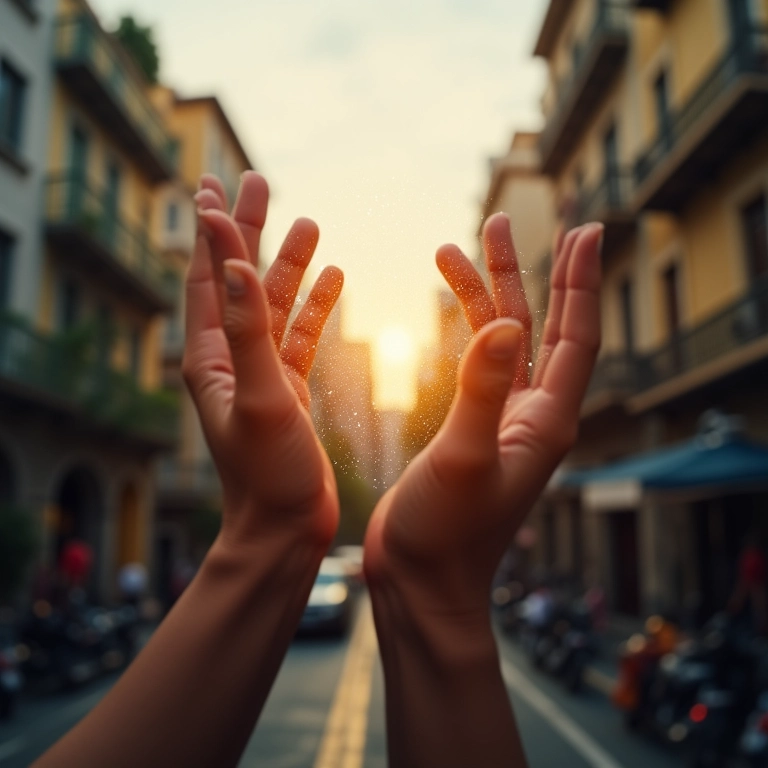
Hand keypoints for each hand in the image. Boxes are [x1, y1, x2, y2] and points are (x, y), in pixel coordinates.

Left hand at [184, 172, 343, 550]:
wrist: (286, 529)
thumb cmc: (267, 475)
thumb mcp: (259, 398)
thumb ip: (247, 330)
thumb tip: (234, 262)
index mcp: (211, 357)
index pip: (207, 277)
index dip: (211, 230)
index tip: (215, 185)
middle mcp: (230, 359)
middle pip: (239, 278)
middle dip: (249, 230)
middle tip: (259, 182)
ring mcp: (261, 372)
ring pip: (275, 303)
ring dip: (290, 262)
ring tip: (309, 222)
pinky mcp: (288, 388)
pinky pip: (301, 334)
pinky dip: (316, 305)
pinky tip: (334, 278)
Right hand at [364, 215, 601, 621]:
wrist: (423, 581)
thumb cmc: (445, 535)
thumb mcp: (463, 460)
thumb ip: (481, 391)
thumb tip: (503, 323)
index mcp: (547, 421)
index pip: (578, 336)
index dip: (582, 281)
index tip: (585, 228)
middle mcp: (533, 415)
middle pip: (543, 327)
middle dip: (530, 272)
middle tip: (509, 221)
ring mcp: (503, 420)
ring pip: (503, 340)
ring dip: (485, 294)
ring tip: (455, 248)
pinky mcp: (473, 428)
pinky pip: (477, 364)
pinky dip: (464, 329)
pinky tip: (448, 311)